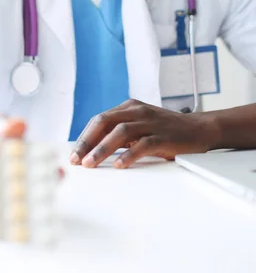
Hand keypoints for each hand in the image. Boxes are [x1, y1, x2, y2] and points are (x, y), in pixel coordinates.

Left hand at [69, 99, 220, 168]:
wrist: (200, 129)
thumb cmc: (167, 131)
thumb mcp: (140, 126)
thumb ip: (119, 133)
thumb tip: (92, 149)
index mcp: (128, 107)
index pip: (99, 120)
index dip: (84, 137)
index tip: (73, 154)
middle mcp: (137, 111)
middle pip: (104, 122)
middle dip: (87, 142)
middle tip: (76, 160)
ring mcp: (150, 122)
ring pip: (120, 132)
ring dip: (102, 149)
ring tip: (91, 164)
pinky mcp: (164, 135)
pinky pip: (143, 144)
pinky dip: (129, 154)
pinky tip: (119, 165)